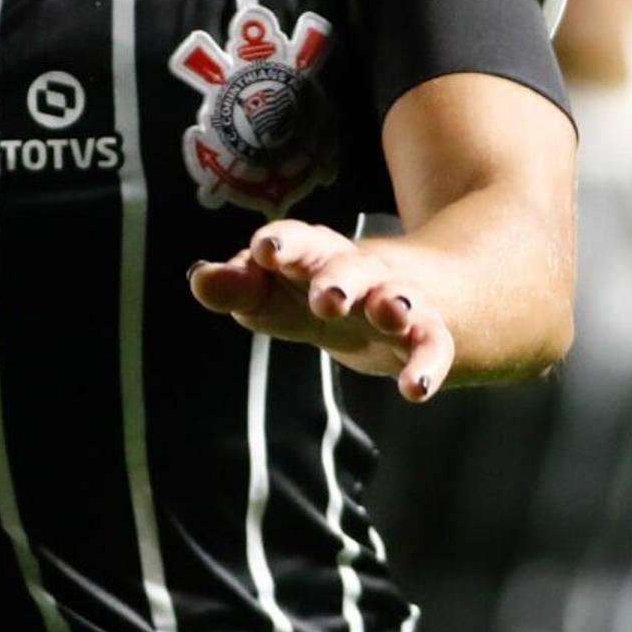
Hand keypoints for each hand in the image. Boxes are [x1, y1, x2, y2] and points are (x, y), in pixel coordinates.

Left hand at [188, 220, 454, 400]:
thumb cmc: (311, 294)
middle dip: (339, 279)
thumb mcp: (272, 295)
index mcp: (316, 255)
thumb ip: (237, 288)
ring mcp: (395, 301)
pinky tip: (416, 390)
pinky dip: (425, 367)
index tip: (265, 249)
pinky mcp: (424, 335)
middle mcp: (358, 272)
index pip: (300, 242)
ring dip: (394, 304)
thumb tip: (200, 278)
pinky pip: (431, 348)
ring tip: (391, 312)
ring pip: (398, 299)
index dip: (284, 244)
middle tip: (327, 299)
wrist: (390, 302)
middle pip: (351, 268)